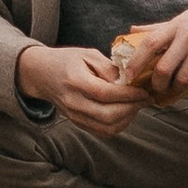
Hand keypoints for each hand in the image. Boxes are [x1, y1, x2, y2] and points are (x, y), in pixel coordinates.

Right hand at [17, 43, 140, 140]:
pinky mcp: (79, 124)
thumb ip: (108, 68)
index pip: (106, 94)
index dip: (129, 95)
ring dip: (127, 119)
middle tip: (144, 99)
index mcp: (75, 82)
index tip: (143, 91)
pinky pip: (103, 132)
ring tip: (136, 105)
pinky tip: (125, 112)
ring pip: (108, 128)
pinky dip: (119, 125)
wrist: (42, 75)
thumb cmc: (66, 61)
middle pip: (108, 116)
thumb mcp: (87, 54)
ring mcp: (75, 117)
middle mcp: (74, 103)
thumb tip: (128, 81)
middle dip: (132, 109)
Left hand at [121, 0, 187, 100]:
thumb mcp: (183, 18)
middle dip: (158, 84)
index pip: (149, 44)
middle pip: (164, 69)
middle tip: (159, 87)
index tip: (129, 76)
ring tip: (181, 83)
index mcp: (176, 25)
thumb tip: (131, 30)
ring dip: (179, 87)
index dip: (136, 62)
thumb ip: (158, 28)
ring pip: (183, 79)